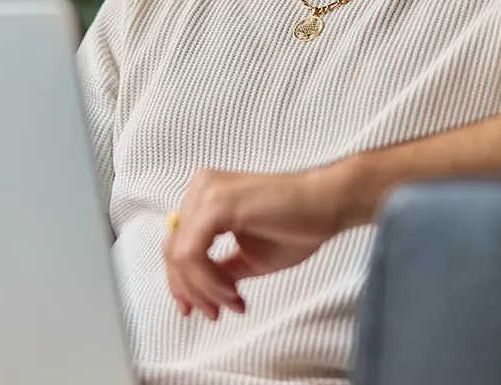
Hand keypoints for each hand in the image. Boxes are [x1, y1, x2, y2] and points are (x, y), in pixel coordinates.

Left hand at [163, 167, 344, 320]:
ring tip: (232, 302)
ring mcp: (207, 193)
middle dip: (191, 290)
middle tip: (214, 313)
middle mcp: (201, 188)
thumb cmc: (297, 226)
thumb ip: (220, 270)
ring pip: (180, 256)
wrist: (328, 205)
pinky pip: (193, 254)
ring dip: (204, 289)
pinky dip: (208, 280)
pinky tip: (233, 292)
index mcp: (206, 196)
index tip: (197, 309)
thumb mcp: (248, 257)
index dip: (182, 281)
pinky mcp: (218, 204)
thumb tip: (199, 295)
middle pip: (172, 250)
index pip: (176, 243)